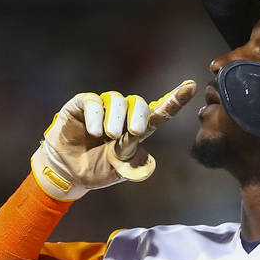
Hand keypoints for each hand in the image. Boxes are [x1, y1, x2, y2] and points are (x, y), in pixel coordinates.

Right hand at [31, 80, 196, 200]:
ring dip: (116, 118)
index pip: (159, 113)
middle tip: (134, 133)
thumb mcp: (119, 172)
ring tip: (108, 136)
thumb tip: (148, 160)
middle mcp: (122, 115)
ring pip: (118, 100)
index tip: (191, 87)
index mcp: (137, 130)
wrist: (67, 172)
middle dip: (140, 116)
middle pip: (140, 103)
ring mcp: (103, 108)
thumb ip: (134, 164)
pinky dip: (96, 115)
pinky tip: (93, 131)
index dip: (175, 100)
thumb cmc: (97, 169)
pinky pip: (93, 101)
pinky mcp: (82, 104)